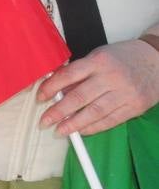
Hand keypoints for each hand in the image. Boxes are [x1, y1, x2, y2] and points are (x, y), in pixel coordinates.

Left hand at [37, 40, 158, 135]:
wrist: (156, 60)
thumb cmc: (124, 57)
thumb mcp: (98, 57)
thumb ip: (80, 73)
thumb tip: (59, 90)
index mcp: (98, 61)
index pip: (69, 75)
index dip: (52, 87)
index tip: (40, 97)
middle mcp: (111, 77)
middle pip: (80, 97)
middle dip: (59, 111)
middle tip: (45, 121)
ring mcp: (125, 93)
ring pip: (95, 112)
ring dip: (75, 124)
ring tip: (60, 131)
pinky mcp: (135, 106)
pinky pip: (111, 120)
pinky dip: (95, 127)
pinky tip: (82, 131)